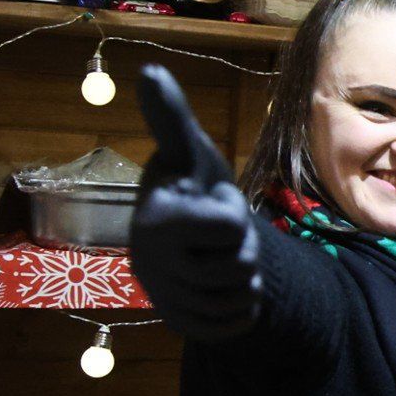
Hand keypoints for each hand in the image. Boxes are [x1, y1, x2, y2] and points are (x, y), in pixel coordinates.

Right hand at [131, 64, 262, 340]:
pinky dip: (243, 308)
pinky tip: (224, 287)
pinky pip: (236, 324)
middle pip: (242, 266)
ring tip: (220, 257)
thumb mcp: (189, 151)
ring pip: (242, 297)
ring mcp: (165, 300)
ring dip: (245, 278)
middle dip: (242, 248)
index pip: (232, 227)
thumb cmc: (190, 185)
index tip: (208, 205)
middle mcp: (152, 266)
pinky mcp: (181, 325)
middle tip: (217, 237)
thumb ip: (171, 117)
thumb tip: (149, 70)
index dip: (232, 213)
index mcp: (157, 222)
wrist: (186, 236)